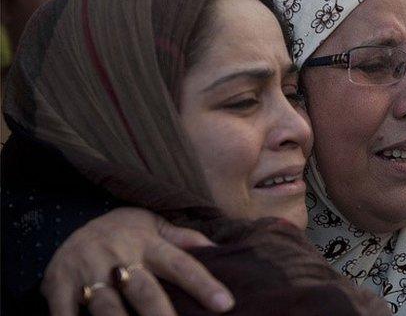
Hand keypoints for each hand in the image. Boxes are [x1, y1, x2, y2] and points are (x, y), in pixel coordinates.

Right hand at [41, 207, 234, 315]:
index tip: (225, 304)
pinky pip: (65, 312)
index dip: (203, 284)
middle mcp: (119, 256)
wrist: (70, 222)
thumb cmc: (124, 231)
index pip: (181, 264)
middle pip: (144, 290)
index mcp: (147, 242)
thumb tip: (220, 249)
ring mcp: (87, 271)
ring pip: (107, 306)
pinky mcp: (58, 285)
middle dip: (161, 314)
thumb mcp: (154, 225)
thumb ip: (184, 239)